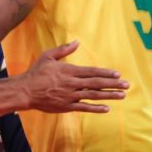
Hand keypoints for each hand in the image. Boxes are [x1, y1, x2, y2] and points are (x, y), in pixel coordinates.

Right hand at [13, 41, 127, 112]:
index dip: (105, 73)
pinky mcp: (67, 106)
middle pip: (96, 83)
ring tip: (122, 96)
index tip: (118, 74)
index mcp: (69, 71)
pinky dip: (96, 108)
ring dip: (109, 96)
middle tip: (127, 85)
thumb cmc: (36, 72)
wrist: (25, 91)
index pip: (91, 72)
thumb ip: (63, 50)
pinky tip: (107, 108)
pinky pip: (84, 107)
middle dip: (112, 84)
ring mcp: (70, 96)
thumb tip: (76, 42)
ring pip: (93, 95)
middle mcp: (72, 83)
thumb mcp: (48, 57)